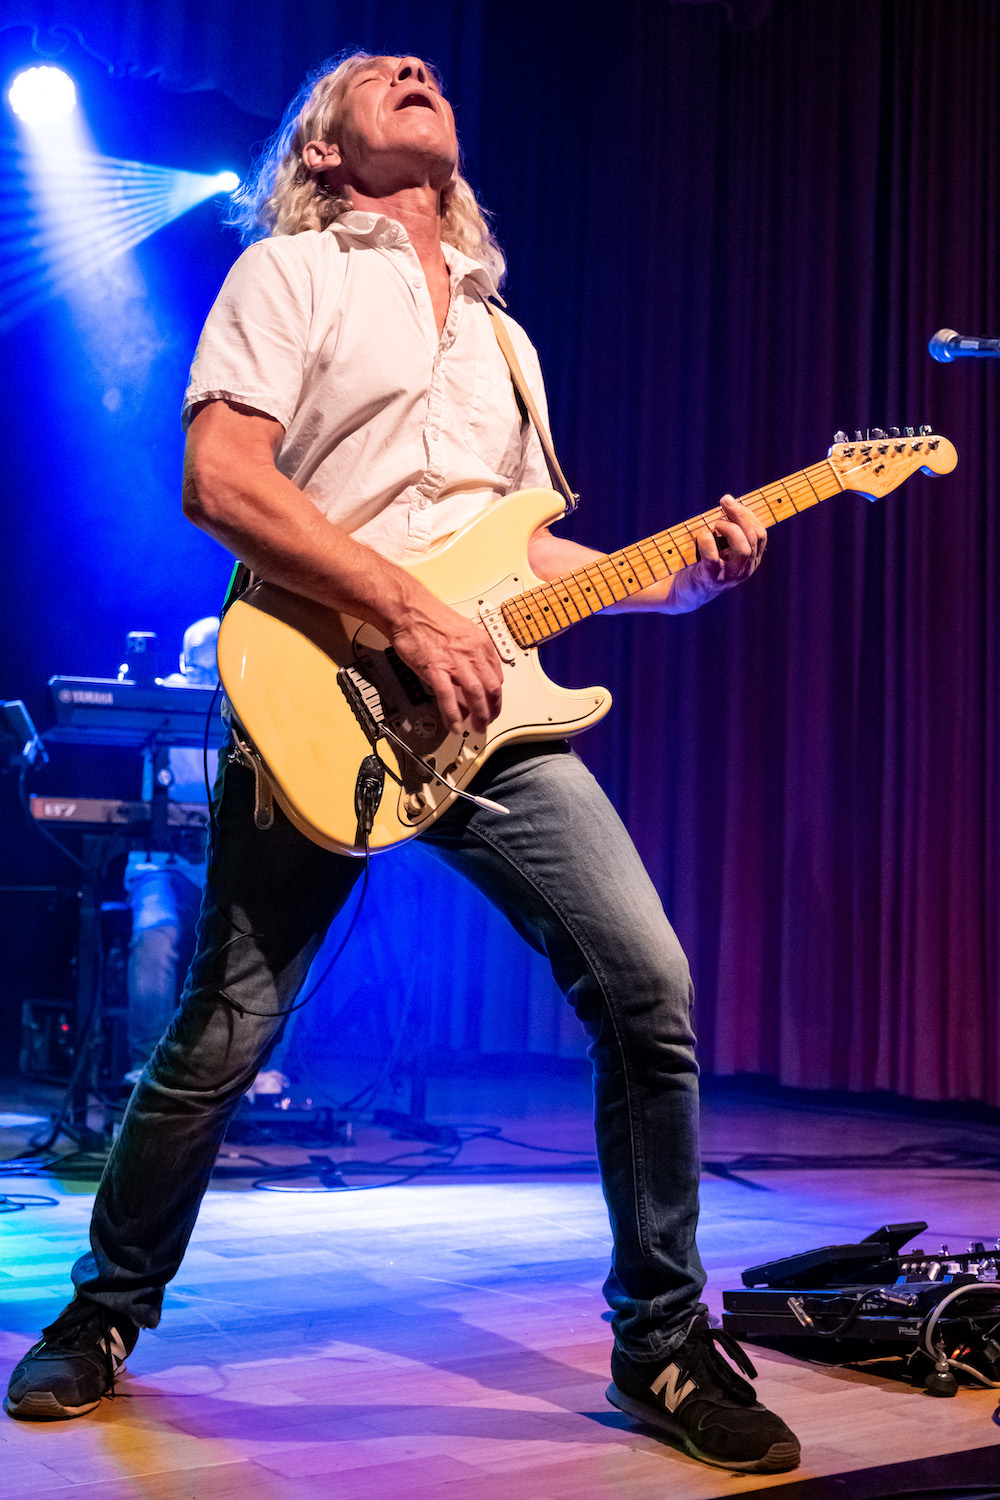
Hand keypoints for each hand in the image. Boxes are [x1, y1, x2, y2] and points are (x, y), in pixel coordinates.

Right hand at [389, 596, 502, 737]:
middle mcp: (471, 653)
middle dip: (493, 708)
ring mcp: (454, 661)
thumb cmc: (429, 617)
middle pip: (492, 687)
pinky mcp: (436, 668)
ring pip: (476, 694)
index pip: (497, 674)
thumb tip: (472, 671)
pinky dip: (453, 714)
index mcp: (480, 643)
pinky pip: (448, 697)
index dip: (496, 693)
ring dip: (480, 714)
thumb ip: (470, 652)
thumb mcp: (461, 631)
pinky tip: (454, 724)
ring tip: (477, 726)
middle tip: (489, 720)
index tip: (492, 702)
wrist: (408, 609)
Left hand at [667, 494, 766, 612]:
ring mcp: (729, 576)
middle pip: (755, 537)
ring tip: (715, 523)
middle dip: (741, 515)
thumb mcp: (719, 545)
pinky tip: (701, 535)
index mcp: (750, 560)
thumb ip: (727, 528)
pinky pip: (713, 557)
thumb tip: (729, 500)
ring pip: (744, 549)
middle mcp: (744, 569)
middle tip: (724, 500)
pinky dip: (706, 541)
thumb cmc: (700, 562)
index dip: (748, 515)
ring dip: (730, 529)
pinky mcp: (710, 578)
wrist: (681, 592)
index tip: (733, 502)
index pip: (760, 534)